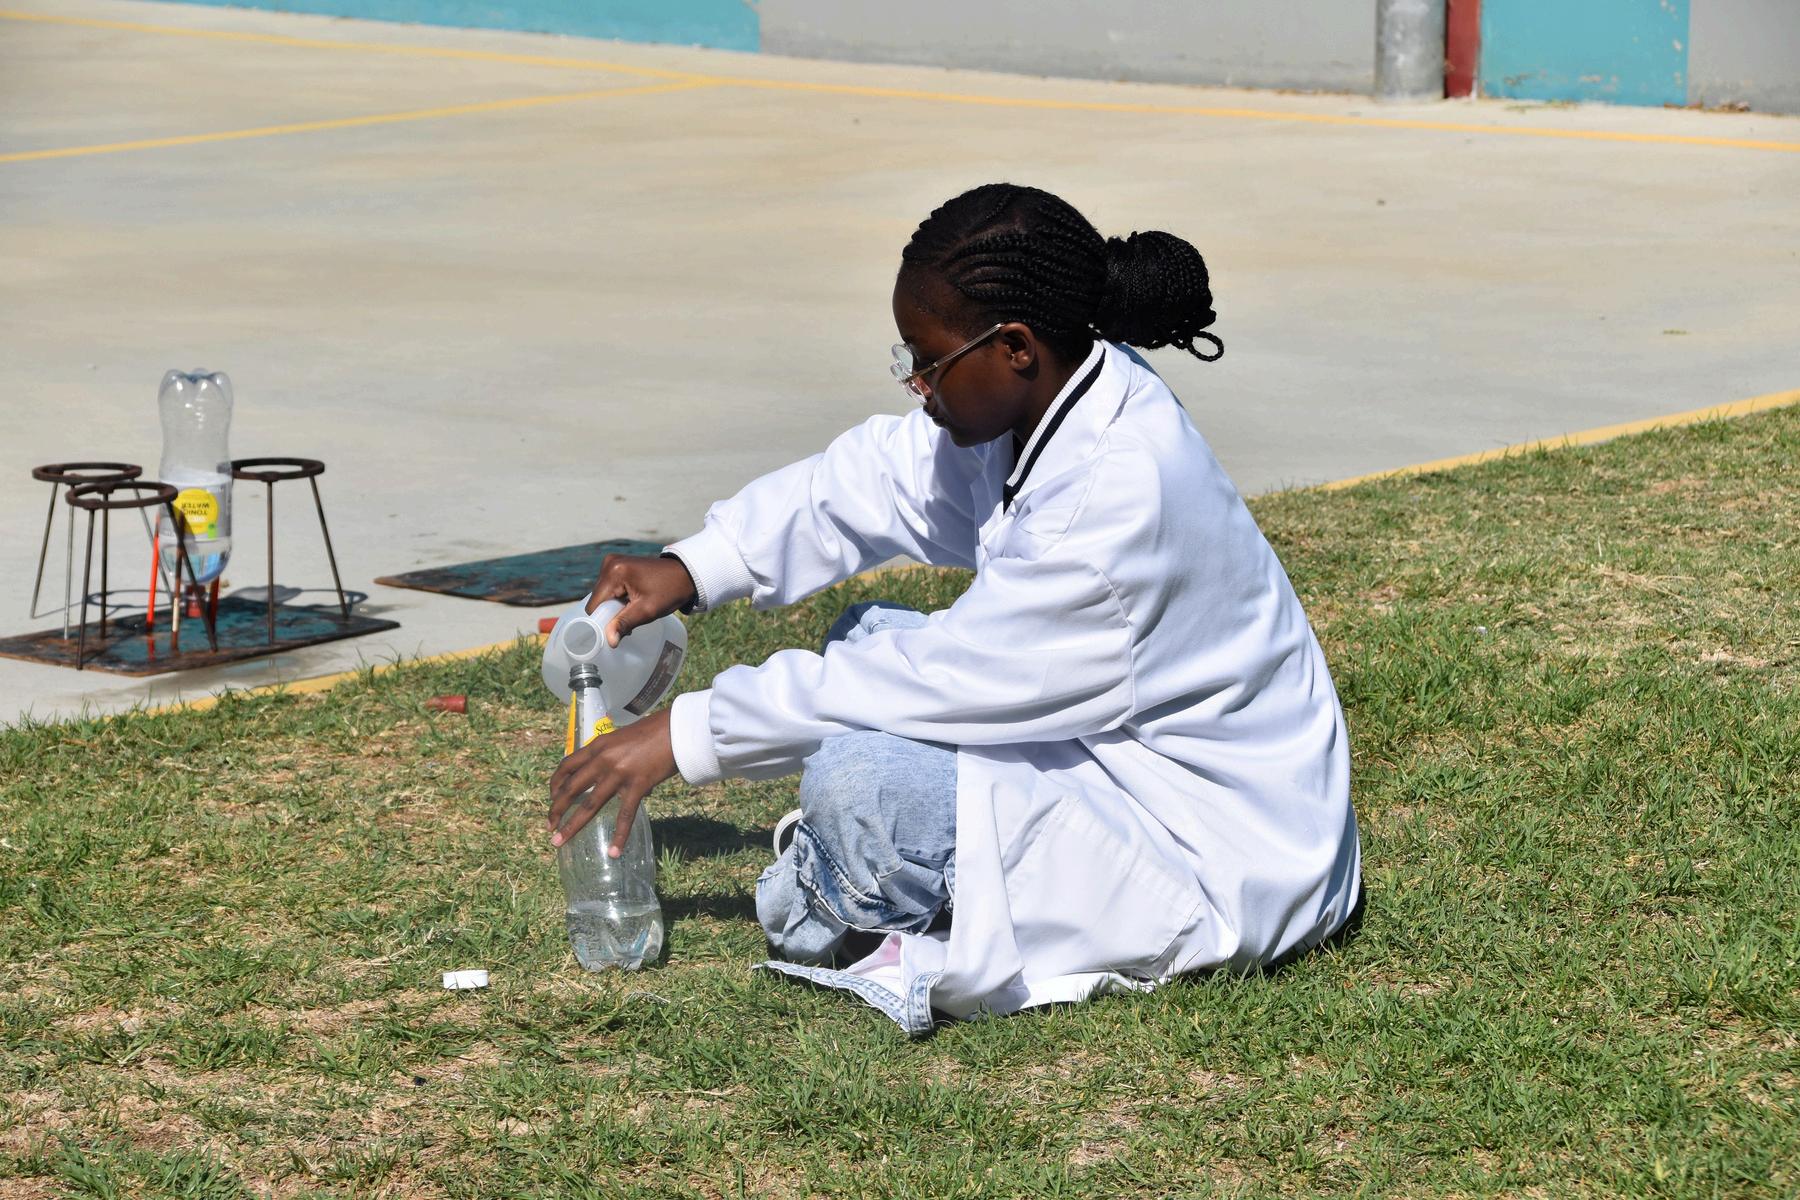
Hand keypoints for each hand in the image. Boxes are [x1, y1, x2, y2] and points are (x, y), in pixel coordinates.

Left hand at [547, 707, 677, 853]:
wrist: (678, 729)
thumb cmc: (654, 731)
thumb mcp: (622, 739)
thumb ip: (612, 757)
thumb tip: (615, 781)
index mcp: (597, 745)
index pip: (566, 766)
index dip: (555, 784)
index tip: (552, 798)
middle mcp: (603, 760)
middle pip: (571, 789)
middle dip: (556, 810)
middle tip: (549, 827)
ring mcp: (619, 774)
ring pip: (589, 805)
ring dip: (572, 826)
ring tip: (559, 841)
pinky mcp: (637, 786)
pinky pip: (625, 815)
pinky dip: (619, 836)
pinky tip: (614, 852)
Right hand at [586, 554, 697, 647]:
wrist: (685, 574)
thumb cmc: (669, 591)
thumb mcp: (647, 610)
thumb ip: (625, 624)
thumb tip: (609, 641)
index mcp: (614, 572)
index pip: (594, 604)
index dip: (601, 620)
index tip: (615, 628)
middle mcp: (609, 563)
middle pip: (597, 599)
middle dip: (609, 612)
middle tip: (630, 619)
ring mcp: (613, 562)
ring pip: (603, 594)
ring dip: (614, 606)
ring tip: (633, 609)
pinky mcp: (618, 564)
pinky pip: (610, 587)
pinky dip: (618, 597)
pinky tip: (631, 602)